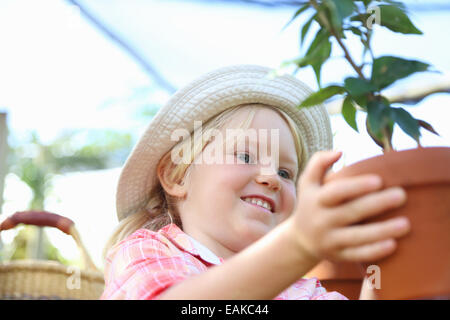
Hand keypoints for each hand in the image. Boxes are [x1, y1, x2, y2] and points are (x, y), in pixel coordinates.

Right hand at [288, 150, 409, 262]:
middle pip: (350, 213)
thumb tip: (340, 151)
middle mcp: (321, 221)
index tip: (379, 180)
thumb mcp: (308, 182)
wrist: (299, 239)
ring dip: (382, 231)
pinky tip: (393, 244)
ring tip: (405, 223)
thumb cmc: (311, 203)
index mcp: (316, 200)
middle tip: (401, 195)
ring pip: (357, 237)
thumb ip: (319, 161)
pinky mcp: (338, 256)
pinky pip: (357, 255)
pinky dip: (374, 251)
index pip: (336, 192)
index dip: (356, 186)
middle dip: (376, 204)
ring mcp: (329, 240)